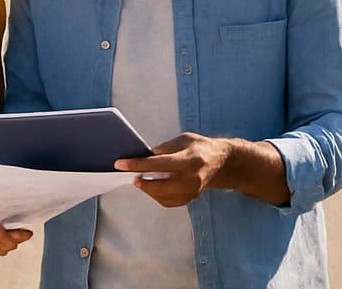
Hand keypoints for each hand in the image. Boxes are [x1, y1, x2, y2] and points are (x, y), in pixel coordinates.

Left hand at [114, 133, 230, 207]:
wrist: (221, 163)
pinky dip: (156, 194)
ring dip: (147, 188)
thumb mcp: (183, 139)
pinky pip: (168, 201)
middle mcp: (192, 178)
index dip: (138, 164)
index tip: (120, 164)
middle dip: (141, 180)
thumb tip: (144, 156)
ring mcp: (192, 191)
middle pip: (160, 185)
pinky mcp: (190, 199)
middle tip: (130, 175)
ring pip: (162, 196)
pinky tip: (152, 186)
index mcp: (189, 159)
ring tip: (140, 179)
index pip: (159, 164)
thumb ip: (164, 148)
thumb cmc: (200, 147)